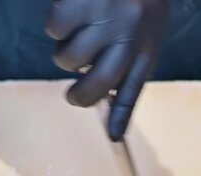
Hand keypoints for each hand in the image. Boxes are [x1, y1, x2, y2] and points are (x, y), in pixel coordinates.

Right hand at [46, 0, 166, 139]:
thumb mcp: (145, 29)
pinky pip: (54, 29)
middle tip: (73, 94)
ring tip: (80, 32)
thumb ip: (129, 62)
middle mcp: (128, 38)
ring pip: (67, 58)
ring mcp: (105, 21)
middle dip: (78, 96)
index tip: (113, 137)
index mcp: (146, 47)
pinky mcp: (82, 4)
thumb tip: (107, 102)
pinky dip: (56, 23)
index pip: (133, 89)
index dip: (122, 116)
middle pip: (95, 87)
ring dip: (65, 50)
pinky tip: (71, 12)